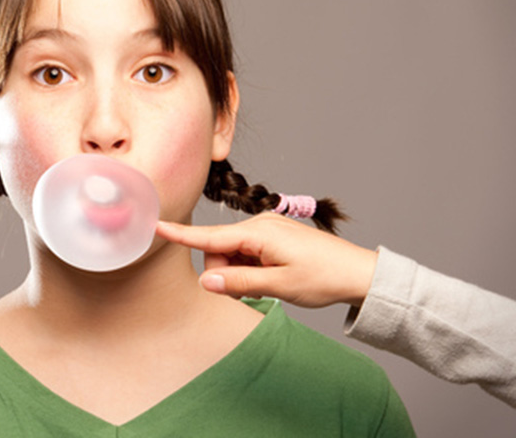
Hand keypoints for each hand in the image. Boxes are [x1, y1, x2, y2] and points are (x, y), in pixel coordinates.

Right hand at [156, 212, 377, 307]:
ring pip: (232, 253)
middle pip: (219, 249)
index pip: (209, 235)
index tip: (155, 226)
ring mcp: (267, 229)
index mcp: (258, 233)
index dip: (181, 234)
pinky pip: (247, 252)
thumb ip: (239, 283)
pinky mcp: (273, 236)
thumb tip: (205, 281)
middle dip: (225, 272)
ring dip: (239, 273)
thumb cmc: (323, 277)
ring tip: (267, 285)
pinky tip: (269, 278)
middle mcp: (259, 225)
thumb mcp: (279, 286)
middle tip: (251, 291)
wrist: (360, 273)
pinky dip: (249, 268)